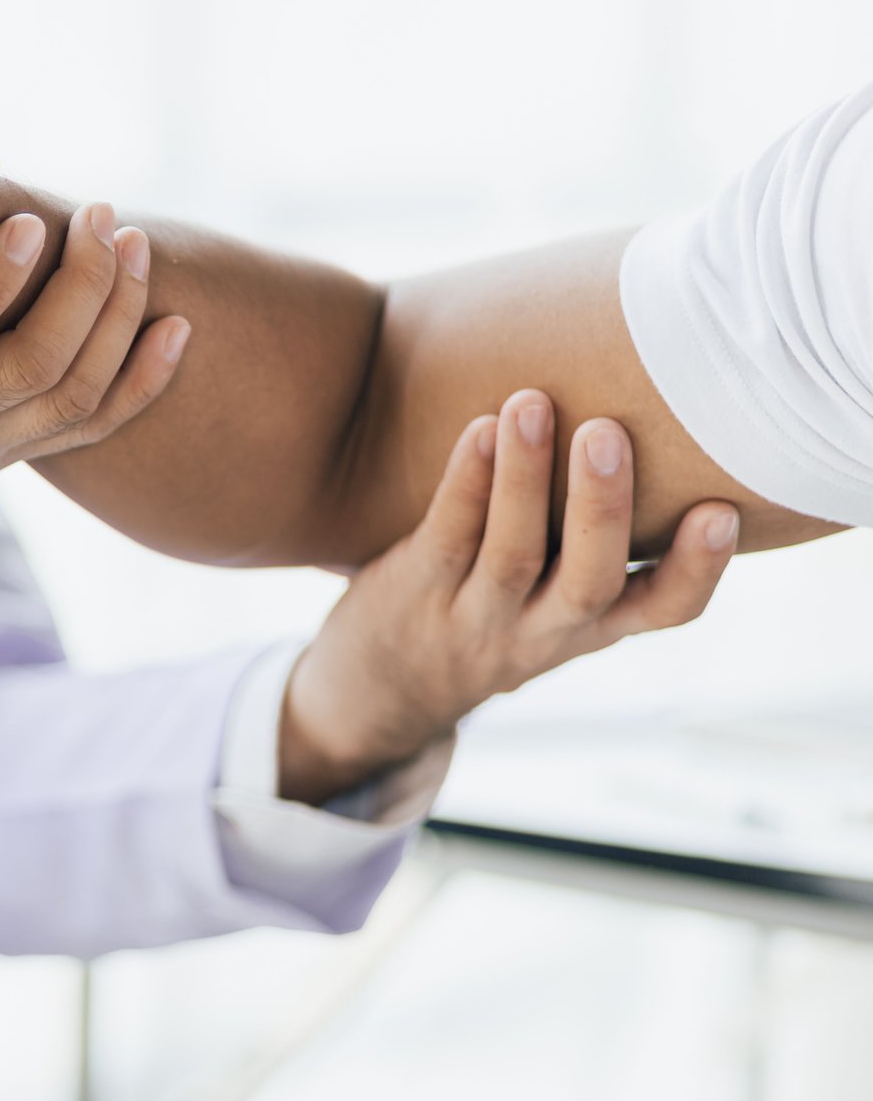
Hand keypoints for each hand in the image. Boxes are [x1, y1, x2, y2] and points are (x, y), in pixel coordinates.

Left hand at [277, 390, 739, 806]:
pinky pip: (445, 536)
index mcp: (590, 627)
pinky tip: (477, 429)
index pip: (663, 613)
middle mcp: (539, 630)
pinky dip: (463, 482)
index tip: (722, 513)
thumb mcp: (551, 606)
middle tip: (608, 432)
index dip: (698, 570)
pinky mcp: (416, 592)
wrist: (377, 695)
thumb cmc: (483, 620)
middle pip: (586, 582)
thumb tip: (649, 423)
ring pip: (511, 553)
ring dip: (523, 477)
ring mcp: (475, 616)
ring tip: (530, 404)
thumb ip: (593, 543)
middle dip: (602, 508)